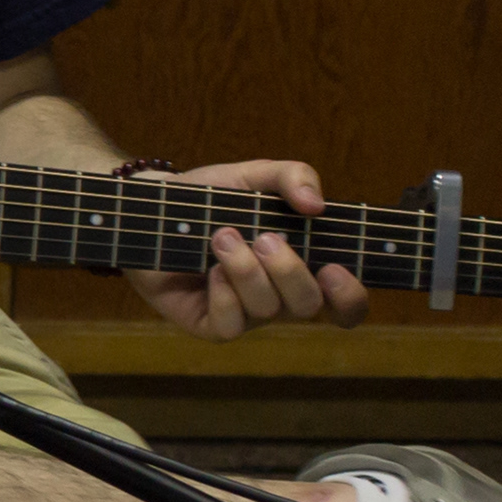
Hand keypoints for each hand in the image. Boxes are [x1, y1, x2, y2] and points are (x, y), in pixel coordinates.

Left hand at [127, 162, 370, 340]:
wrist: (152, 209)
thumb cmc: (210, 197)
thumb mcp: (254, 176)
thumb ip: (293, 176)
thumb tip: (317, 205)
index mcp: (302, 267)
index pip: (345, 303)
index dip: (349, 296)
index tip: (334, 268)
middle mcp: (279, 296)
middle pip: (308, 305)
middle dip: (290, 271)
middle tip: (265, 238)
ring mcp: (246, 314)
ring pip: (267, 311)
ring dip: (247, 271)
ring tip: (222, 238)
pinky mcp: (210, 324)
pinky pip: (231, 326)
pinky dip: (225, 294)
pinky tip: (210, 269)